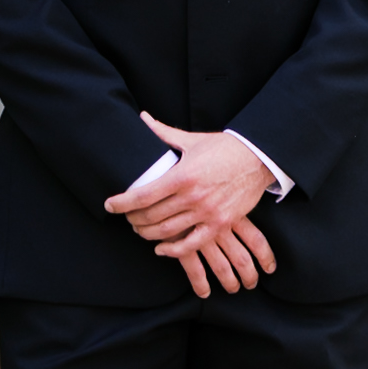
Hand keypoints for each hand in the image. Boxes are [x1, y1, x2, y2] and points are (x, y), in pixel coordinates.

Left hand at [104, 114, 276, 299]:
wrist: (258, 158)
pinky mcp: (220, 224)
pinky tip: (161, 249)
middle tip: (126, 218)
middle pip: (152, 216)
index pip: (143, 195)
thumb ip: (163, 133)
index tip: (110, 206)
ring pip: (168, 232)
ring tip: (140, 230)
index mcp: (182, 175)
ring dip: (148, 234)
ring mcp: (207, 212)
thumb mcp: (192, 140)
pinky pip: (192, 244)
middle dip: (133, 220)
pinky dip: (173, 250)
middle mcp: (193, 196)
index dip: (122, 203)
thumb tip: (143, 117)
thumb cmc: (223, 148)